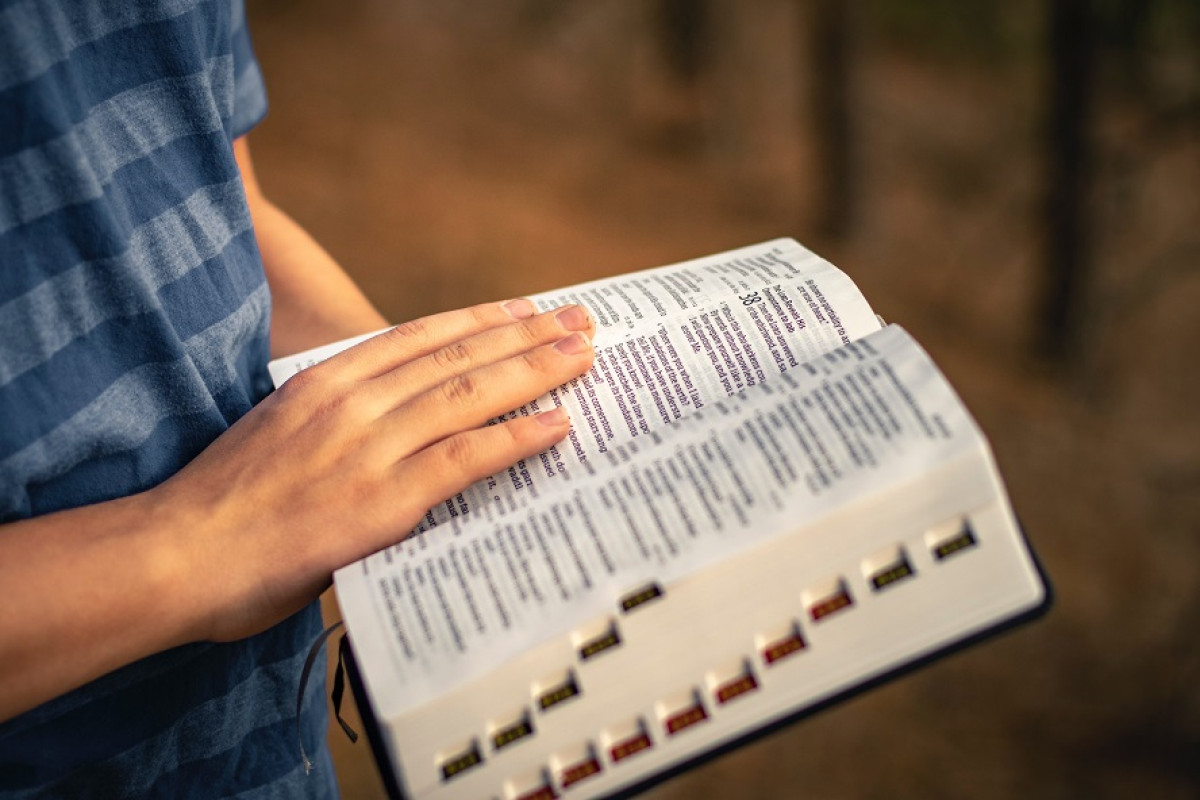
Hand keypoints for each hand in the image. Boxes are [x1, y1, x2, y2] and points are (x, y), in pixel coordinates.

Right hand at [154, 298, 594, 642]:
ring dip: (537, 371)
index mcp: (324, 381)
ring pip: (471, 393)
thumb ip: (332, 424)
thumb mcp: (276, 436)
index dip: (478, 321)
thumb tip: (388, 430)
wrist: (174, 553)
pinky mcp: (384, 499)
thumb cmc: (219, 507)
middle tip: (579, 320)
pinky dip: (519, 436)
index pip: (418, 337)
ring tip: (585, 355)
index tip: (521, 308)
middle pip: (457, 354)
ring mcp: (370, 446)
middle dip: (525, 334)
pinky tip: (559, 424)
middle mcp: (352, 400)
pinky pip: (467, 457)